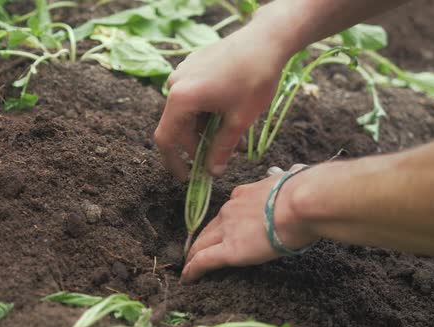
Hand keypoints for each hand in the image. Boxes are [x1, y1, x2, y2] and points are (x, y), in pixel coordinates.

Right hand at [154, 21, 290, 179]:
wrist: (266, 40)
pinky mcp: (193, 65)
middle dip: (197, 145)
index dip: (174, 162)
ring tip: (231, 137)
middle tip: (218, 158)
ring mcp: (183, 72)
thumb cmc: (254, 79)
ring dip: (204, 129)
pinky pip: (193, 96)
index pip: (167, 139)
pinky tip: (227, 115)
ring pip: (188, 111)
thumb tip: (212, 171)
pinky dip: (206, 111)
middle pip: (178, 125)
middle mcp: (175, 84)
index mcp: (181, 98)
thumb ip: (222, 148)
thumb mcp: (239, 120)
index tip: (188, 178)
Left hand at [180, 164, 318, 283]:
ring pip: (203, 243)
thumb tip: (292, 179)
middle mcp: (231, 209)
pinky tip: (187, 278)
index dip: (223, 222)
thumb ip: (283, 187)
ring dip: (194, 254)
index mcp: (245, 194)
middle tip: (195, 250)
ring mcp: (228, 229)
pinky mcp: (229, 250)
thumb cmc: (303, 193)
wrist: (301, 203)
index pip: (229, 211)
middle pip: (210, 227)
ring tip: (189, 265)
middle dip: (201, 239)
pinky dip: (192, 270)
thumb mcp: (287, 184)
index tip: (224, 229)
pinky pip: (204, 261)